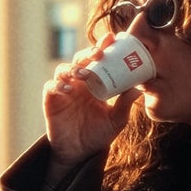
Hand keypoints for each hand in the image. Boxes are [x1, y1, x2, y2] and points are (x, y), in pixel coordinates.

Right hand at [42, 31, 138, 171]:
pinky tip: (68, 89)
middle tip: (99, 53)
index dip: (103, 46)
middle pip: (80, 59)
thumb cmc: (98, 134)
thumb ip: (125, 103)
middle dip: (89, 53)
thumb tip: (139, 87)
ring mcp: (64, 89)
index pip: (99, 60)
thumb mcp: (116, 120)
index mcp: (95, 82)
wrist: (79, 152)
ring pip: (63, 69)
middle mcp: (78, 82)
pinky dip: (58, 85)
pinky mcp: (51, 100)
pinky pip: (51, 87)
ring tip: (83, 74)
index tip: (113, 38)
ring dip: (73, 68)